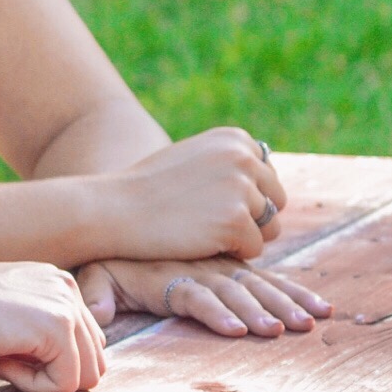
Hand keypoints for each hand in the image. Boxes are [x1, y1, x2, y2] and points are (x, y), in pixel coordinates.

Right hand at [0, 262, 108, 391]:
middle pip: (93, 360)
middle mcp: (66, 286)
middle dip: (52, 375)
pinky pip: (65, 382)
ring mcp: (64, 303)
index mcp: (56, 282)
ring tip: (1, 367)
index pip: (85, 343)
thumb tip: (68, 364)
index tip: (7, 355)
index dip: (48, 364)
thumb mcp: (4, 314)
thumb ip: (37, 328)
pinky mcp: (56, 325)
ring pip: (85, 376)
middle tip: (5, 366)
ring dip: (43, 383)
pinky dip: (33, 387)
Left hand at [75, 257, 331, 336]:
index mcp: (171, 276)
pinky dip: (293, 292)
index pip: (196, 295)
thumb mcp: (97, 274)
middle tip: (283, 330)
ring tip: (311, 322)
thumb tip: (95, 316)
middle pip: (235, 290)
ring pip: (258, 284)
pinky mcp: (234, 268)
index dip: (216, 312)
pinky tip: (321, 309)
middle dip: (260, 310)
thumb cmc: (112, 259)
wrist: (125, 219)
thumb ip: (96, 294)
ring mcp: (221, 267)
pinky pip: (268, 278)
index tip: (236, 330)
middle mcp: (202, 269)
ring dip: (285, 302)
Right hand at [91, 128, 287, 261]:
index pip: (268, 177)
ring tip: (204, 232)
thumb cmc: (149, 189)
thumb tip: (264, 174)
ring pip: (270, 227)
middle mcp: (242, 157)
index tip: (211, 203)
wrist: (115, 209)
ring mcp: (241, 188)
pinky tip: (200, 242)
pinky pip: (254, 248)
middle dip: (251, 218)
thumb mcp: (193, 159)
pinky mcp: (235, 221)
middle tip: (210, 223)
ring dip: (242, 237)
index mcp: (235, 139)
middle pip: (275, 201)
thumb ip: (228, 163)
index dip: (244, 198)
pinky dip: (231, 253)